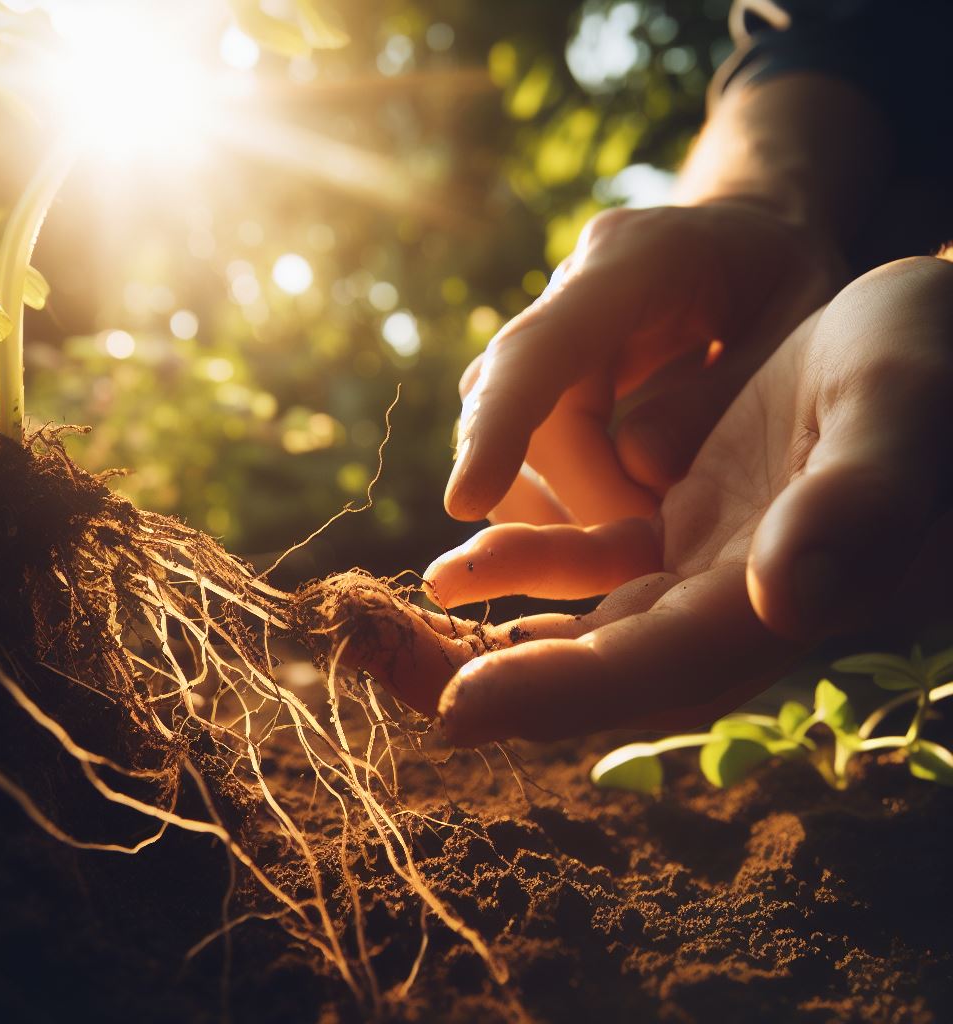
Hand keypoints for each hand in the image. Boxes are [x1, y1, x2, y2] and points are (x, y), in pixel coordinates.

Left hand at [427, 256, 952, 744]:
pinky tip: (465, 567)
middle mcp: (733, 608)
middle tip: (380, 670)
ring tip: (394, 621)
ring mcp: (704, 574)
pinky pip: (590, 569)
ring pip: (581, 626)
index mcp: (782, 600)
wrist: (920, 335)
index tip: (456, 707)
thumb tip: (785, 599)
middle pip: (596, 670)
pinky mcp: (683, 532)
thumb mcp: (898, 407)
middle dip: (487, 677)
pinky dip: (525, 572)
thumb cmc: (927, 359)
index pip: (653, 671)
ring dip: (486, 631)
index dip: (556, 693)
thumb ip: (857, 503)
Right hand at [446, 201, 845, 525]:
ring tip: (632, 545)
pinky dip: (555, 498)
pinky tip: (603, 528)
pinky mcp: (546, 372)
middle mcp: (572, 291)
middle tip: (650, 550)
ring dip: (559, 506)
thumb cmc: (781, 277)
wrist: (752, 238)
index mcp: (633, 262)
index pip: (540, 345)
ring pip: (513, 434)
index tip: (463, 498)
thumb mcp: (797, 323)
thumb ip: (719, 396)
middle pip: (530, 410)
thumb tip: (638, 469)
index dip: (499, 420)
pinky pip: (525, 445)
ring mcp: (550, 332)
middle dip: (579, 495)